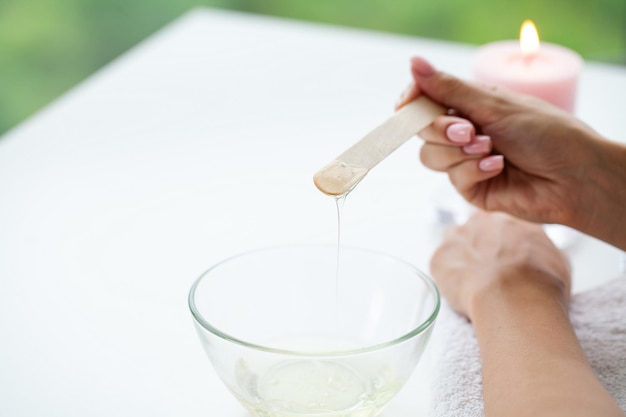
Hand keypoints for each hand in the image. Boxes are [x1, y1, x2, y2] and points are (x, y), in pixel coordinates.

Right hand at [397, 57, 625, 249]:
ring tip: (490, 149)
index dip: (412, 102)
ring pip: (431, 156)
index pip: (425, 101)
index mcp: (470, 105)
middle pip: (423, 130)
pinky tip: (498, 167)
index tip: (405, 105)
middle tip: (468, 130)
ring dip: (459, 152)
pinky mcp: (471, 188)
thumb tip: (414, 63)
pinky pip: (453, 178)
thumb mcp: (494, 104)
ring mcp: (465, 161)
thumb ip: (450, 88)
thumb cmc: (545, 133)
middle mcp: (464, 132)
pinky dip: (474, 170)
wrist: (574, 176)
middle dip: (442, 129)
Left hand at [429, 210, 570, 320]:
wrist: (514, 297)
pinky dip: (448, 276)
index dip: (503, 243)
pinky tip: (461, 290)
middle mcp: (482, 220)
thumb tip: (539, 256)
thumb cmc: (541, 284)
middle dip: (480, 246)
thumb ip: (542, 251)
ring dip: (461, 257)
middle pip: (476, 229)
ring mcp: (458, 236)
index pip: (502, 225)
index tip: (505, 259)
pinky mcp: (440, 256)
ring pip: (454, 241)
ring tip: (472, 281)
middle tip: (489, 272)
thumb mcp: (558, 261)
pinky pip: (441, 263)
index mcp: (512, 219)